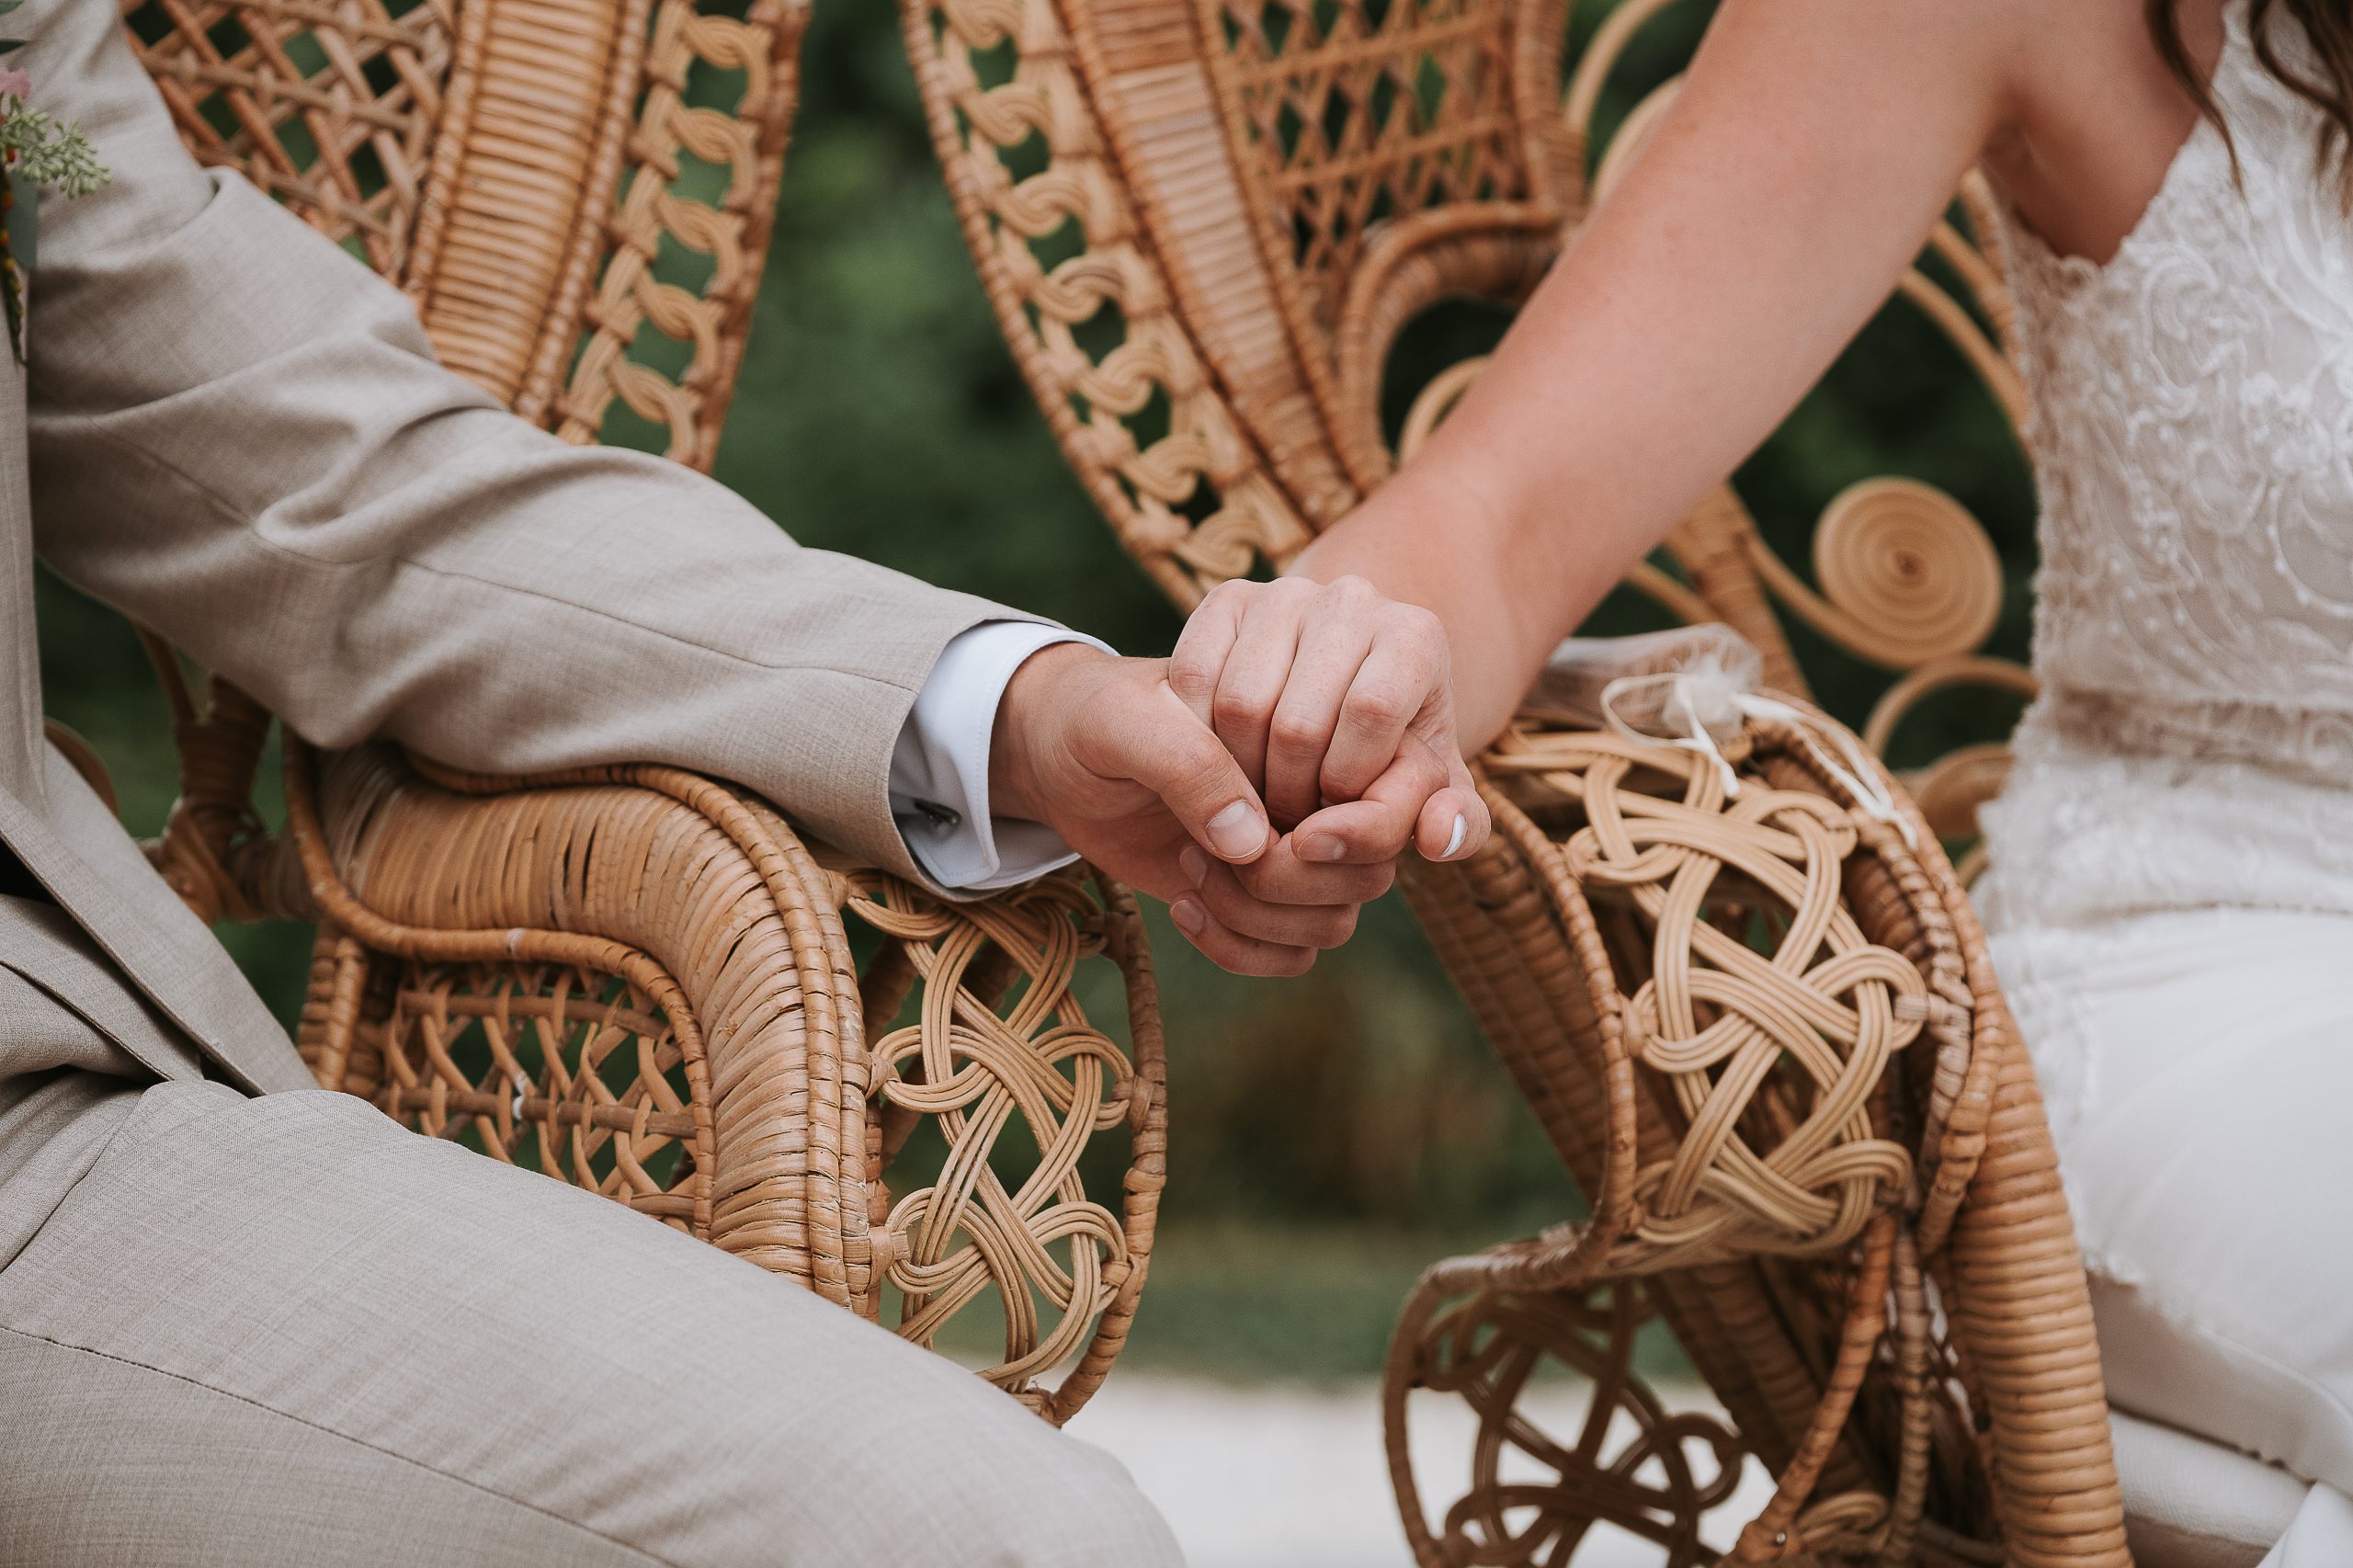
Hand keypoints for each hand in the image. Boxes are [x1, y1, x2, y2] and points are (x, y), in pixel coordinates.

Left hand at [989, 644, 1398, 975]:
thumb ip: (1190, 763)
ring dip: (1257, 916)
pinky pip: (1291, 955)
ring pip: (1334, 921)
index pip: (1400, 790)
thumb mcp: (1125, 722)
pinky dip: (1238, 948)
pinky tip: (1183, 905)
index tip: (1290, 833)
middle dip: (1289, 880)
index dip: (1362, 828)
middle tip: (1210, 848)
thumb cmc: (1095, 716)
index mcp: (1318, 725)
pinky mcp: (1260, 898)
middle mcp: (1319, 795)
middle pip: (1370, 872)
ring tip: (1189, 866)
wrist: (1057, 757)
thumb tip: (1256, 843)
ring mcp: (1294, 851)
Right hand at [1168, 574, 1489, 863]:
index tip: (1337, 813)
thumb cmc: (1388, 751)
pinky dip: (1197, 738)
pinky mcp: (1227, 598)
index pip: (1373, 713)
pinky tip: (1221, 765)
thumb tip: (1436, 837)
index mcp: (1415, 637)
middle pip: (1299, 721)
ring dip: (1237, 777)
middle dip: (1288, 797)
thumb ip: (1458, 824)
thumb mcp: (1430, 790)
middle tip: (1288, 826)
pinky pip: (1193, 679)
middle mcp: (1353, 600)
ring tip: (1256, 801)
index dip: (1345, 781)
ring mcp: (1283, 594)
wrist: (1336, 692)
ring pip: (1238, 704)